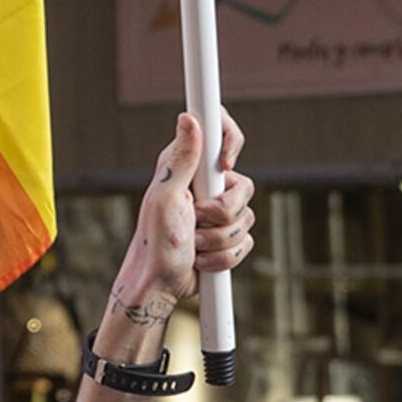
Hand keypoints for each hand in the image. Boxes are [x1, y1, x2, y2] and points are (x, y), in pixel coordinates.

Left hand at [104, 112, 254, 332]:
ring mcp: (217, 212)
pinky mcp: (226, 236)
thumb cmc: (154, 242)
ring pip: (247, 217)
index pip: (221, 133)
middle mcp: (205, 186)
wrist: (159, 283)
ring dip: (220, 239)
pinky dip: (225, 256)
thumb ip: (181, 158)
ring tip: (194, 243)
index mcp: (187, 167)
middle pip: (244, 186)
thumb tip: (187, 117)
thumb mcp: (166, 196)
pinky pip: (246, 241)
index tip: (225, 166)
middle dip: (223, 212)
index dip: (231, 142)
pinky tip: (203, 258)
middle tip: (196, 220)